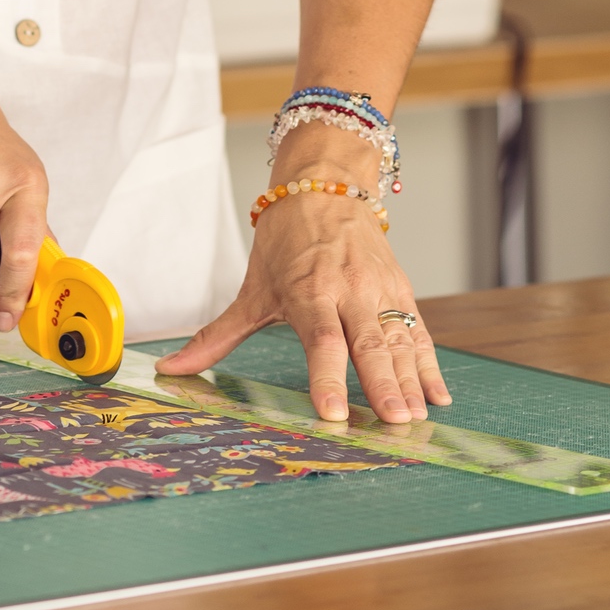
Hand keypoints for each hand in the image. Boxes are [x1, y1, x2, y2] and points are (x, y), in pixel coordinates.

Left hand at [156, 180, 451, 425]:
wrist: (325, 186)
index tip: (334, 413)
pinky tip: (439, 396)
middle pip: (369, 344)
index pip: (321, 340)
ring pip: (400, 340)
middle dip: (384, 386)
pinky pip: (419, 331)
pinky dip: (431, 364)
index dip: (328, 377)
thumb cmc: (286, 239)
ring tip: (418, 417)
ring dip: (412, 381)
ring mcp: (380, 289)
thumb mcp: (252, 287)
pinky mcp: (401, 289)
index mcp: (310, 290)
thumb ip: (216, 335)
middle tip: (396, 423)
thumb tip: (171, 369)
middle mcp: (350, 289)